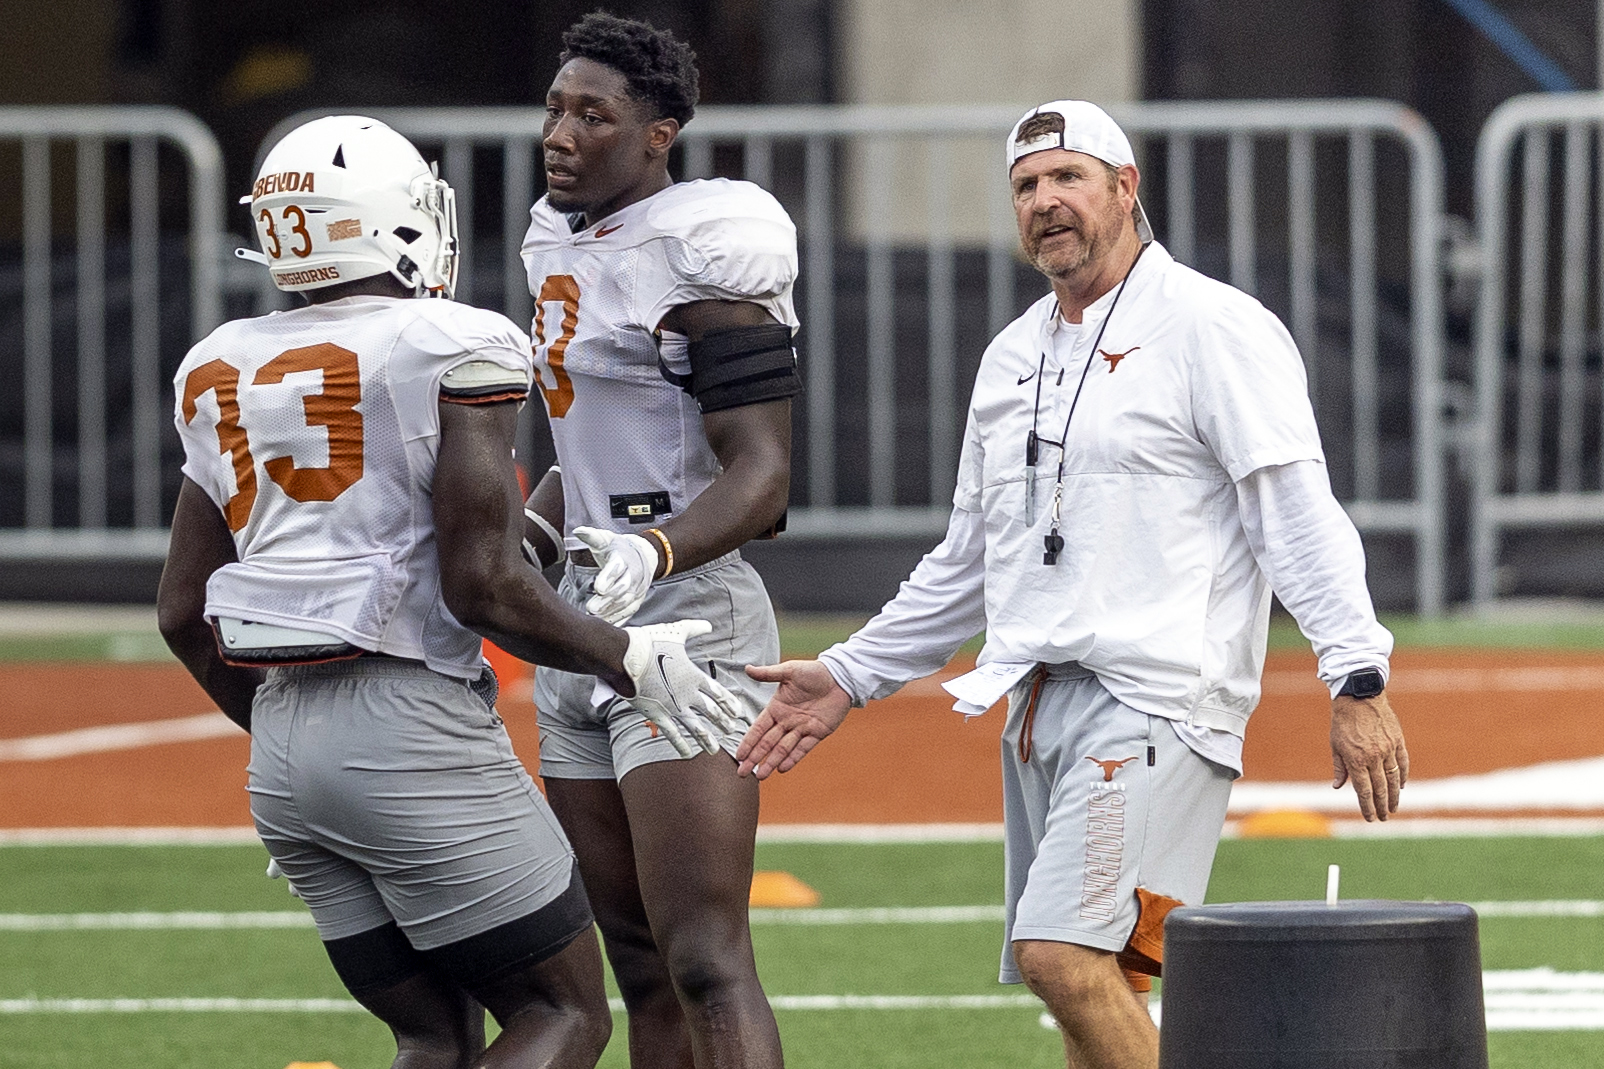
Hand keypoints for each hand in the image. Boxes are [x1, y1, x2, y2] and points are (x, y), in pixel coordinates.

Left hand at [574, 526, 657, 624]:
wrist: (643, 556)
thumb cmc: (618, 549)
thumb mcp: (606, 539)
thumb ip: (592, 536)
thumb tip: (578, 530)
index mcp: (624, 558)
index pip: (617, 568)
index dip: (608, 578)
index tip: (598, 588)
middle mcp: (633, 575)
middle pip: (622, 589)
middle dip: (607, 600)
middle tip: (591, 608)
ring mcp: (636, 589)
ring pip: (625, 603)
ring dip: (610, 611)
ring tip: (594, 618)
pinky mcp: (636, 601)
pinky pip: (628, 612)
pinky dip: (617, 619)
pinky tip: (605, 624)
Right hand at [621, 619, 748, 757]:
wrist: (625, 656)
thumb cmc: (649, 642)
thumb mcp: (676, 632)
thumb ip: (694, 629)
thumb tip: (709, 625)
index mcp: (694, 676)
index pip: (718, 693)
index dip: (729, 704)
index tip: (738, 713)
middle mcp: (687, 694)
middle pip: (711, 712)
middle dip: (723, 722)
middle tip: (732, 731)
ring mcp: (673, 706)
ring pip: (696, 727)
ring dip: (707, 739)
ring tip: (715, 750)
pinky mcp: (657, 714)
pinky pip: (672, 733)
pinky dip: (680, 744)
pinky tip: (688, 754)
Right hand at [736, 660, 851, 778]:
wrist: (840, 676)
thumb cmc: (814, 671)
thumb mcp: (789, 671)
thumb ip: (768, 674)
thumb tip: (747, 669)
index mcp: (777, 708)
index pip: (758, 729)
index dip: (748, 742)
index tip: (739, 756)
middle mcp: (787, 721)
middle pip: (767, 743)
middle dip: (754, 758)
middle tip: (743, 773)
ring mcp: (802, 728)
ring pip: (783, 749)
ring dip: (771, 762)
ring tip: (761, 776)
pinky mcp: (818, 732)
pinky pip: (803, 748)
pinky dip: (793, 758)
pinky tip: (782, 768)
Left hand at [1330, 691, 1407, 820]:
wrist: (1359, 696)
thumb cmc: (1342, 722)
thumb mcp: (1335, 745)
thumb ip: (1339, 768)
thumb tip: (1338, 787)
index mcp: (1356, 760)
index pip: (1364, 791)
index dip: (1367, 807)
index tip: (1370, 818)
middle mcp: (1374, 757)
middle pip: (1380, 788)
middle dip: (1382, 806)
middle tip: (1384, 818)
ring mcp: (1388, 749)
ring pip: (1394, 779)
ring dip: (1394, 796)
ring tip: (1393, 808)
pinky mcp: (1398, 741)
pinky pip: (1403, 763)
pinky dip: (1403, 776)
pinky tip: (1401, 786)